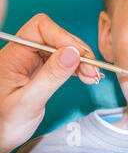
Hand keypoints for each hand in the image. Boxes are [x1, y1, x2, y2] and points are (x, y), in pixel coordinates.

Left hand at [0, 14, 100, 152]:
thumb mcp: (28, 101)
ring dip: (82, 60)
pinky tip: (86, 76)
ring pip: (63, 48)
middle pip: (56, 37)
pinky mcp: (42, 71)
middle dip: (78, 51)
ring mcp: (33, 62)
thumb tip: (73, 53)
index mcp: (13, 56)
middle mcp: (23, 54)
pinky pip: (64, 60)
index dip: (63, 37)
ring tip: (93, 76)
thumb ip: (51, 76)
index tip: (80, 55)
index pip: (40, 29)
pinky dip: (78, 67)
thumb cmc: (3, 124)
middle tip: (93, 70)